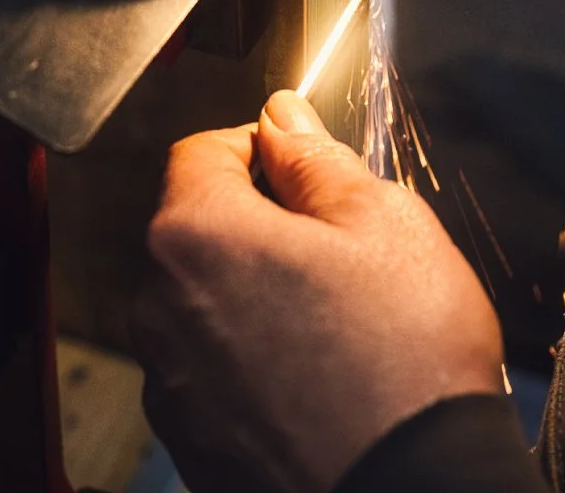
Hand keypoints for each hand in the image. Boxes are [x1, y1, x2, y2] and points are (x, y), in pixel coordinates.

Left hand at [132, 90, 505, 492]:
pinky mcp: (192, 446)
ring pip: (205, 304)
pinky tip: (318, 378)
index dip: (259, 145)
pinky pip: (212, 374)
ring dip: (254, 295)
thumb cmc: (404, 363)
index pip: (201, 150)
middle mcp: (159, 311)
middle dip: (259, 224)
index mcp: (196, 236)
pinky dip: (252, 362)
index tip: (303, 164)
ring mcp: (171, 388)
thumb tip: (281, 119)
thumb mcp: (381, 222)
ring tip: (336, 323)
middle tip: (337, 248)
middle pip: (198, 229)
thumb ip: (316, 158)